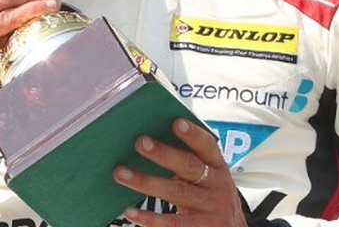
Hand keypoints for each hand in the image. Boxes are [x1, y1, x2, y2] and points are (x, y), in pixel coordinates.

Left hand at [113, 118, 244, 226]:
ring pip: (176, 192)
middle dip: (164, 153)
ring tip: (121, 173)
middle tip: (140, 142)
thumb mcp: (207, 178)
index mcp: (217, 166)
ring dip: (146, 182)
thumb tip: (147, 145)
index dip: (193, 134)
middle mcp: (217, 185)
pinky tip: (130, 211)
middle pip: (189, 166)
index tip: (176, 122)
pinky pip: (172, 222)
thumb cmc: (210, 197)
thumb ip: (186, 163)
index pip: (207, 146)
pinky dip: (148, 217)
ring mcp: (210, 208)